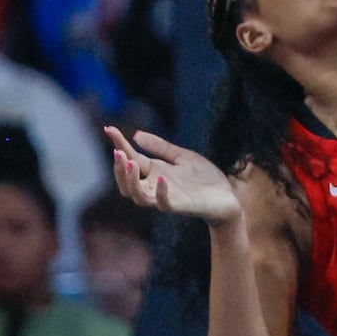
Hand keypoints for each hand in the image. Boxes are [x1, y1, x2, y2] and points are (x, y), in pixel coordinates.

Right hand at [106, 126, 243, 226]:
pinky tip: (161, 179)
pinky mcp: (181, 206)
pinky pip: (164, 204)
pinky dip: (161, 192)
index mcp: (154, 173)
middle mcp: (155, 186)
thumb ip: (161, 148)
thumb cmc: (204, 178)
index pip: (131, 159)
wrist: (227, 196)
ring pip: (139, 196)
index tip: (109, 129)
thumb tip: (136, 135)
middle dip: (119, 169)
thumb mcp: (182, 157)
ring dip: (131, 181)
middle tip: (118, 152)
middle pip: (127, 184)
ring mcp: (167, 197)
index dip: (119, 144)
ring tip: (130, 163)